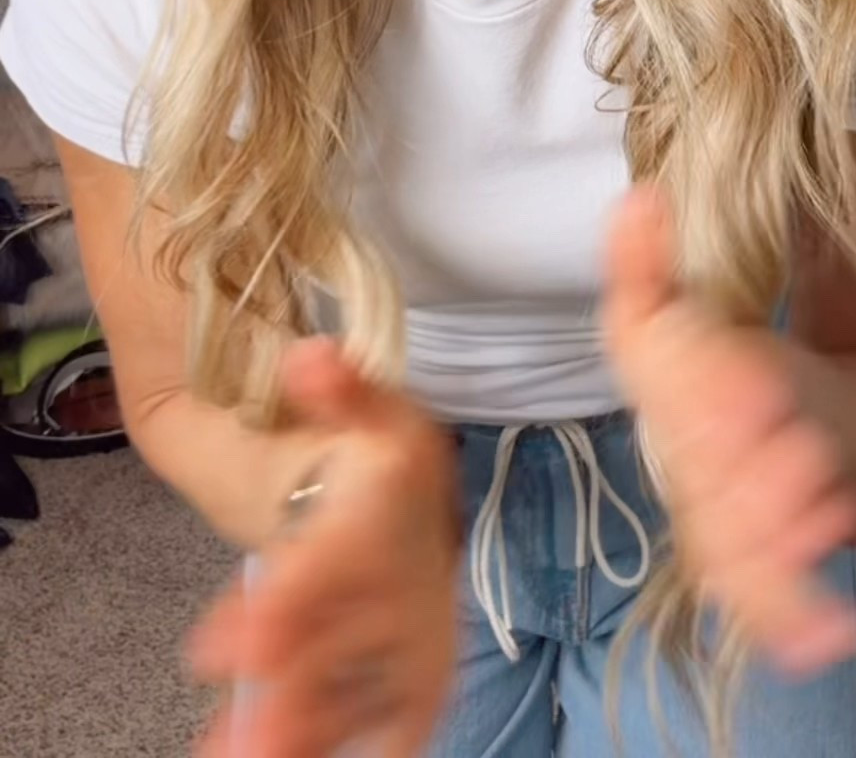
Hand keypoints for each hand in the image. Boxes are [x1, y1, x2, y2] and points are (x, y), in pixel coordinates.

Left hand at [185, 337, 459, 757]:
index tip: (213, 649)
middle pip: (338, 652)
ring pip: (352, 701)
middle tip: (237, 744)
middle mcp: (403, 592)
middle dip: (289, 700)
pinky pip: (377, 725)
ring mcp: (405, 648)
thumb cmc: (384, 460)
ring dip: (302, 737)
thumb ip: (338, 387)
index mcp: (384, 521)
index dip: (279, 610)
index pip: (329, 567)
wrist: (422, 509)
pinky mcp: (409, 688)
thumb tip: (310, 357)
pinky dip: (336, 747)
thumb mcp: (369, 408)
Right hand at [601, 185, 855, 675]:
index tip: (757, 376)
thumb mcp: (699, 315)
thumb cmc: (749, 379)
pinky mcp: (776, 566)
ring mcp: (729, 523)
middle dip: (744, 456)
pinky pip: (767, 607)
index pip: (657, 383)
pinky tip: (840, 628)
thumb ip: (650, 265)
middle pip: (699, 467)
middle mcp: (687, 469)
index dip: (699, 378)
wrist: (834, 440)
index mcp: (662, 398)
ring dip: (773, 524)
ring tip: (826, 493)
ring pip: (729, 541)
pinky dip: (797, 622)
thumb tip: (640, 196)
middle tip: (798, 435)